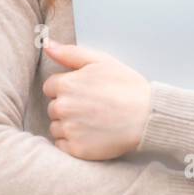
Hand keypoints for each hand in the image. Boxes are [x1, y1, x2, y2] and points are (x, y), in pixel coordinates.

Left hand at [42, 38, 151, 160]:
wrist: (147, 117)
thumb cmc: (127, 86)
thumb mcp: (101, 61)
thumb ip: (70, 53)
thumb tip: (46, 45)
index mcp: (66, 85)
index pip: (51, 87)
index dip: (67, 88)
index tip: (85, 92)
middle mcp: (63, 108)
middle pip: (53, 108)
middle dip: (68, 107)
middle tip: (92, 107)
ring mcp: (69, 130)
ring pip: (56, 127)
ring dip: (69, 125)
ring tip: (93, 122)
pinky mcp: (76, 149)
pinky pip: (63, 146)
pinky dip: (73, 142)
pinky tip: (91, 135)